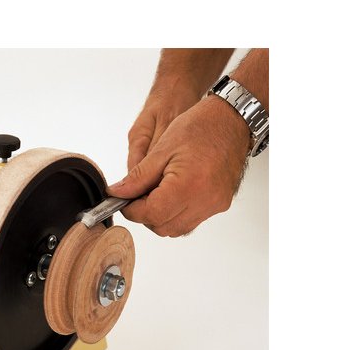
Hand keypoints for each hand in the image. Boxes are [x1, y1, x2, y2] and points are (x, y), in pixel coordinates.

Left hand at [107, 96, 251, 236]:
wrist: (231, 121)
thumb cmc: (200, 127)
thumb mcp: (161, 149)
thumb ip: (138, 177)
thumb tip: (118, 193)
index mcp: (188, 186)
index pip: (151, 214)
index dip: (132, 210)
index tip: (125, 200)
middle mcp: (204, 201)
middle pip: (163, 226)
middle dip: (146, 215)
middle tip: (138, 195)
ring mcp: (214, 205)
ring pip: (177, 228)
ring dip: (161, 217)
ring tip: (156, 192)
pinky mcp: (220, 204)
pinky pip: (192, 220)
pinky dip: (177, 214)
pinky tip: (173, 194)